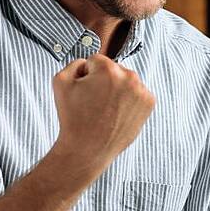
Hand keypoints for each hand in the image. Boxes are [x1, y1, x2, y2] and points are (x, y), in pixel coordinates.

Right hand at [51, 54, 155, 170]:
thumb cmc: (73, 117)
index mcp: (107, 68)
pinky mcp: (149, 103)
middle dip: (103, 81)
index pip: (95, 61)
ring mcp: (141, 90)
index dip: (86, 76)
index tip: (84, 93)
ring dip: (117, 90)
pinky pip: (136, 93)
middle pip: (113, 69)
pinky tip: (117, 113)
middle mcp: (128, 76)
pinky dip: (128, 100)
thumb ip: (74, 63)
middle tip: (94, 103)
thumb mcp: (60, 81)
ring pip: (126, 81)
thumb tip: (90, 63)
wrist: (88, 149)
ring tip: (106, 110)